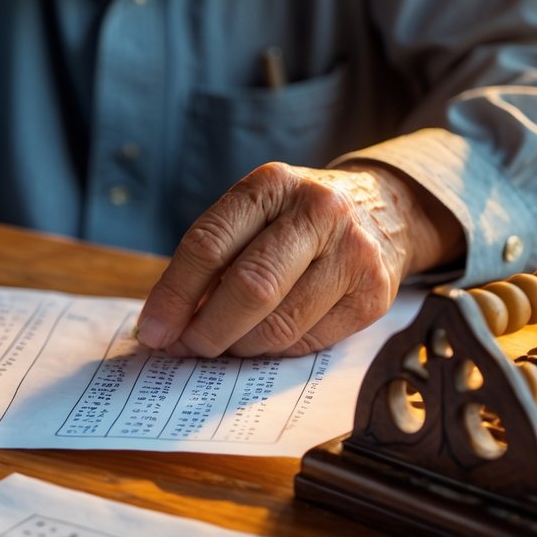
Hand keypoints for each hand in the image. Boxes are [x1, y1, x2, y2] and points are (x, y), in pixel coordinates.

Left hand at [135, 162, 462, 357]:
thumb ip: (212, 261)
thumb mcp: (254, 215)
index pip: (209, 244)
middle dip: (207, 330)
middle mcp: (318, 211)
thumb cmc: (295, 221)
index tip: (153, 330)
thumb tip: (166, 325)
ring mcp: (352, 253)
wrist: (384, 211)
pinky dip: (277, 351)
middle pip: (250, 287)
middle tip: (186, 348)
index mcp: (272, 185)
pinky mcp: (373, 294)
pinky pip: (309, 342)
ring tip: (225, 345)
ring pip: (280, 324)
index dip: (174, 294)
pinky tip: (266, 340)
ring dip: (240, 347)